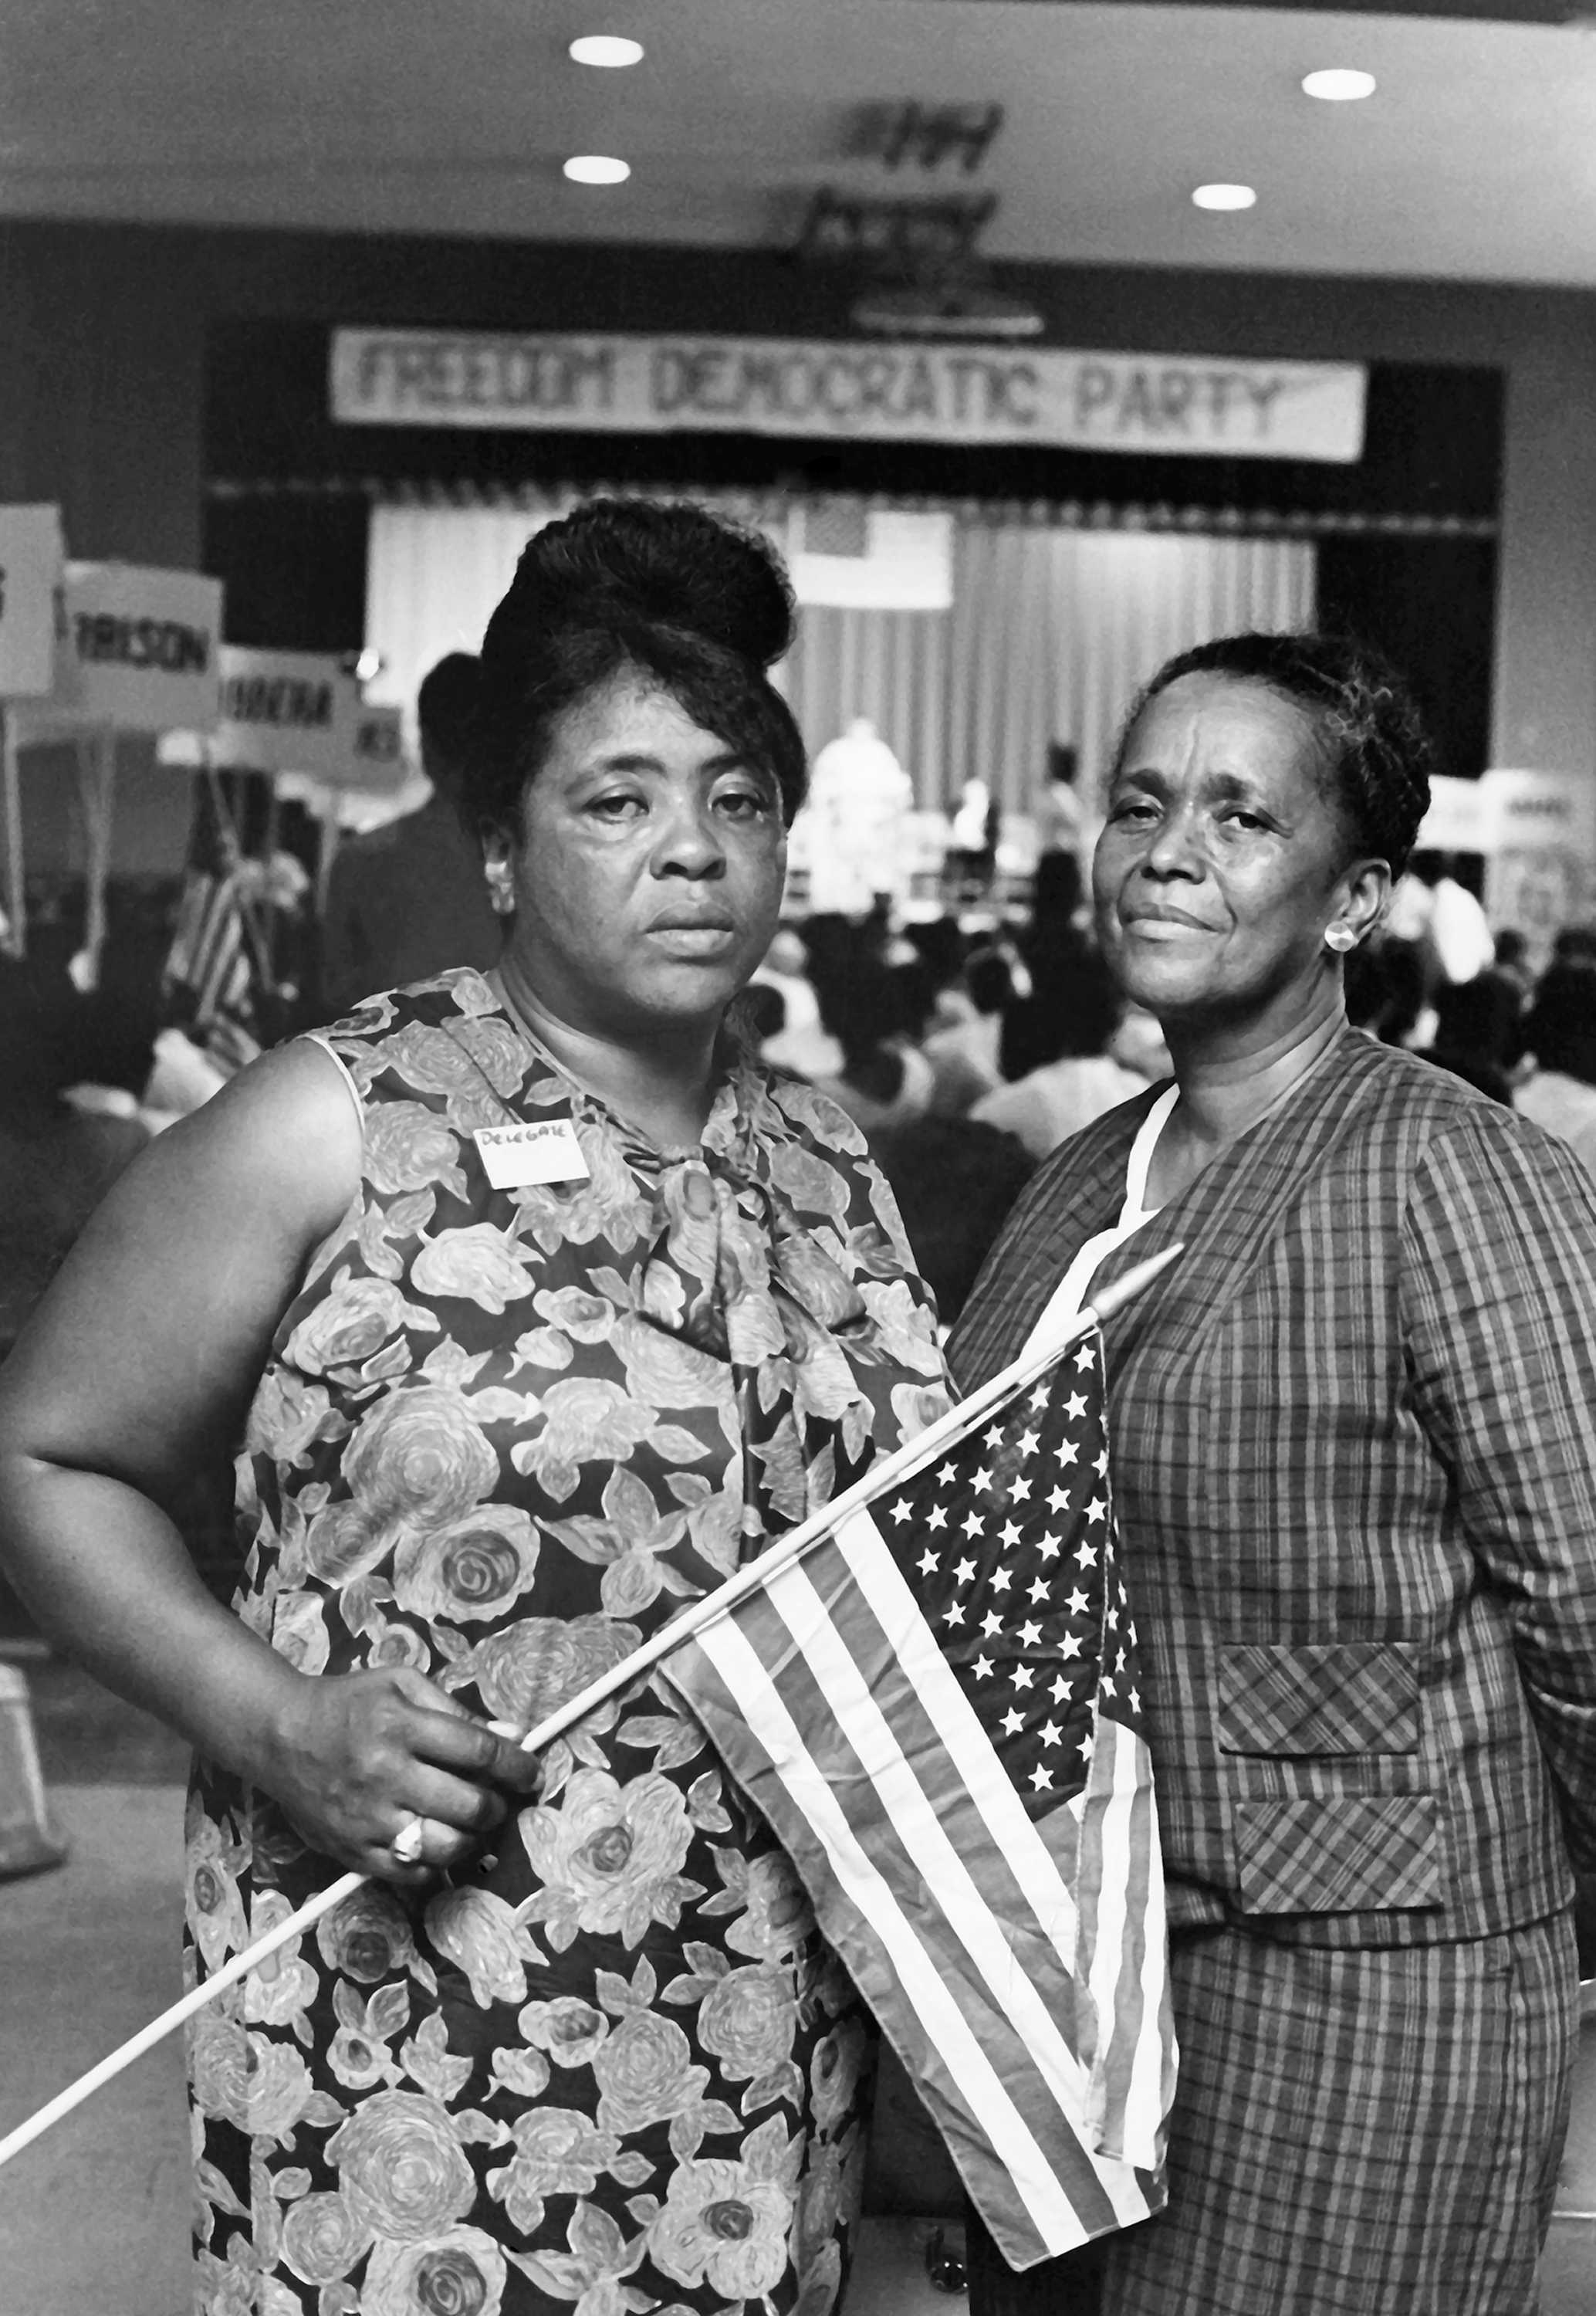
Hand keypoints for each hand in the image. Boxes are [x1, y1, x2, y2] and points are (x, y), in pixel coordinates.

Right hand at [260, 1664, 541, 1882]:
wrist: (279, 1736)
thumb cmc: (347, 1704)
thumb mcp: (401, 1685)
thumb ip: (456, 1710)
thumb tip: (510, 1735)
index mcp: (400, 1726)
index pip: (478, 1750)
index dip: (516, 1764)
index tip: (531, 1772)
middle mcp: (385, 1775)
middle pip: (468, 1805)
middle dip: (498, 1806)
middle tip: (501, 1801)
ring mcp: (368, 1819)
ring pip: (445, 1846)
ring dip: (474, 1839)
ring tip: (475, 1826)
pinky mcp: (352, 1851)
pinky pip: (410, 1873)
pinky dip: (436, 1863)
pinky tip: (441, 1843)